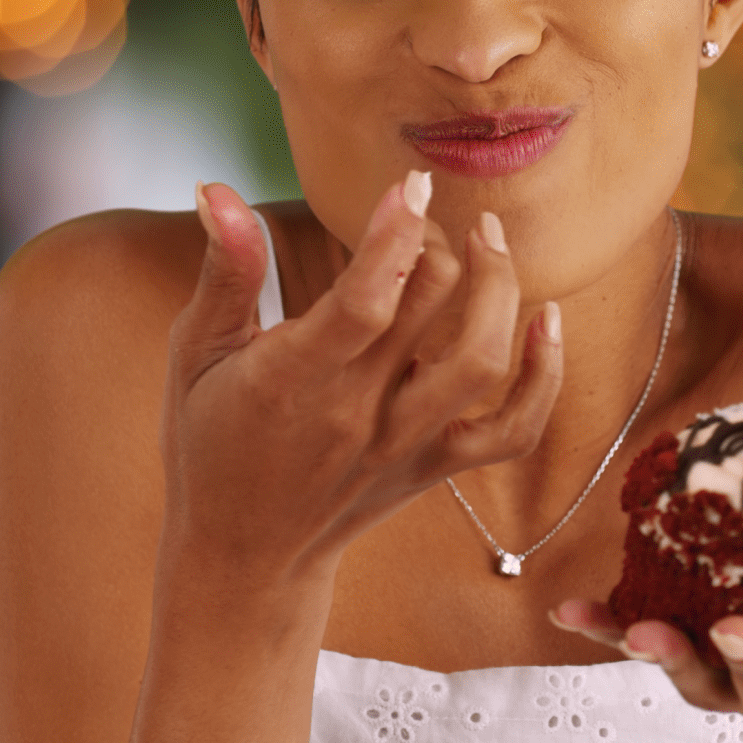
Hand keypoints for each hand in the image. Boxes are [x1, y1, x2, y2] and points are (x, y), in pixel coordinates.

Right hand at [160, 175, 564, 578]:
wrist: (244, 558)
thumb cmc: (209, 444)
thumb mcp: (196, 355)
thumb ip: (225, 272)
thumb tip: (214, 187)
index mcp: (291, 379)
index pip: (363, 299)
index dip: (396, 234)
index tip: (411, 185)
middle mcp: (356, 412)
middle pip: (429, 308)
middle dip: (439, 241)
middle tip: (426, 211)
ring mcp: (404, 443)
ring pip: (481, 361)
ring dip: (500, 289)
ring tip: (489, 240)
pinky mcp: (435, 467)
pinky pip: (513, 431)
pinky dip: (545, 378)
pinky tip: (547, 322)